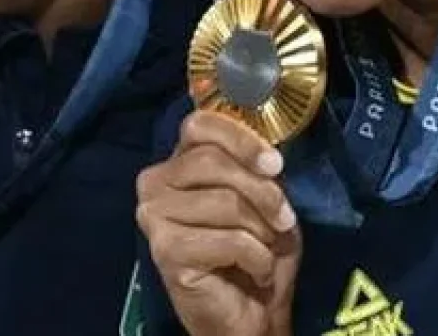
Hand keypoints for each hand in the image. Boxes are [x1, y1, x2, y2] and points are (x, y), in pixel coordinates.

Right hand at [136, 111, 301, 335]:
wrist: (250, 311)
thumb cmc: (255, 250)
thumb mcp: (262, 197)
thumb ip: (254, 167)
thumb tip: (268, 151)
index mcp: (176, 163)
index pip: (199, 125)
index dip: (242, 140)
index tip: (275, 164)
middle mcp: (154, 183)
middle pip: (214, 162)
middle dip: (262, 191)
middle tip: (283, 218)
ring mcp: (153, 216)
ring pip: (225, 202)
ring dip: (262, 230)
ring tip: (266, 249)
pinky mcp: (164, 250)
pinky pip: (228, 240)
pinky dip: (256, 257)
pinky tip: (255, 270)